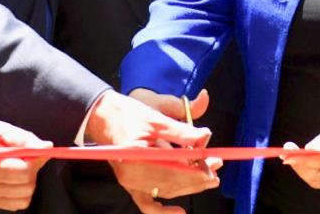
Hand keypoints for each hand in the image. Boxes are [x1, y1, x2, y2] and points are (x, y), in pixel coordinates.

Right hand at [0, 115, 50, 210]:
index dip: (36, 160)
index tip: (33, 150)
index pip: (25, 172)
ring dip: (27, 182)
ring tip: (18, 167)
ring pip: (23, 198)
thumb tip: (47, 148)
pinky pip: (13, 205)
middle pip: (27, 186)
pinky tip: (13, 178)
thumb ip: (24, 139)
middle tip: (25, 157)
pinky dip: (19, 192)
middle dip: (32, 171)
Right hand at [86, 90, 221, 213]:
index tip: (213, 164)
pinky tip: (179, 212)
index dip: (195, 169)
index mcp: (137, 154)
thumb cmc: (128, 114)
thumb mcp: (156, 117)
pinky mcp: (130, 184)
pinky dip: (162, 211)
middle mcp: (131, 173)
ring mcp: (130, 182)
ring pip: (164, 191)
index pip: (173, 168)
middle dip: (196, 177)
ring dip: (188, 186)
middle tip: (217, 168)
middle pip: (171, 182)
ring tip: (209, 178)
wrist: (102, 117)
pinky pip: (147, 203)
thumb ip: (181, 130)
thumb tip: (205, 137)